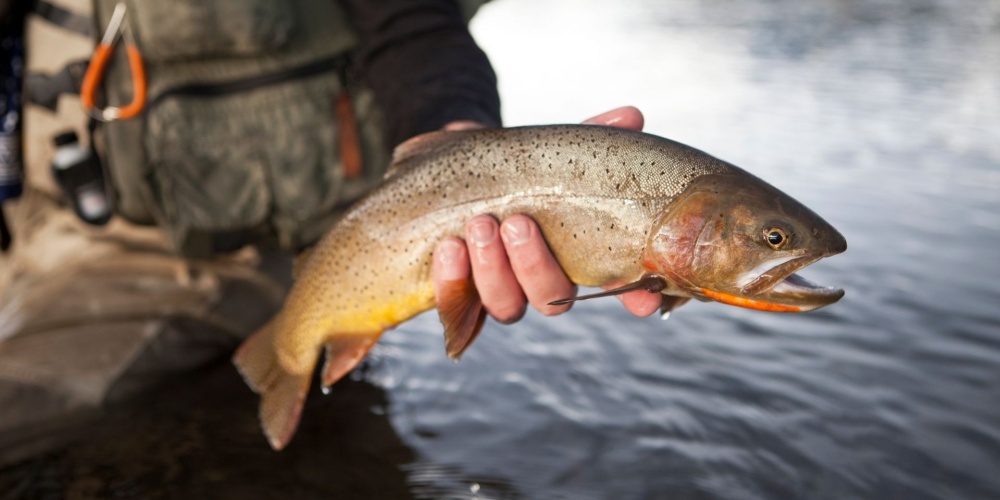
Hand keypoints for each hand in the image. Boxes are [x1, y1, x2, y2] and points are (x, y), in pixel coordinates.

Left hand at [432, 106, 662, 321]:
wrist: (456, 170)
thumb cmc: (515, 168)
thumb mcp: (549, 151)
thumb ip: (588, 137)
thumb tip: (630, 116)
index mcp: (578, 255)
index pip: (615, 288)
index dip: (633, 298)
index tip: (642, 301)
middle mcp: (542, 282)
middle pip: (553, 299)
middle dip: (535, 265)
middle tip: (517, 223)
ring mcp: (501, 292)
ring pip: (506, 305)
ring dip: (493, 269)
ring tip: (480, 225)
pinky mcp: (458, 294)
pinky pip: (456, 303)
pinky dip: (452, 279)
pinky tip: (449, 247)